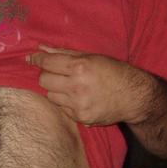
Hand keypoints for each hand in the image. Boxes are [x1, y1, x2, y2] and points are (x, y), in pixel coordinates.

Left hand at [27, 45, 157, 126]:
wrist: (135, 97)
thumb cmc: (115, 72)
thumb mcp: (92, 56)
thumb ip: (65, 53)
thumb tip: (41, 49)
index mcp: (80, 67)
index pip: (47, 63)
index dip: (37, 60)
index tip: (31, 58)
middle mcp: (77, 87)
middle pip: (43, 80)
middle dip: (47, 75)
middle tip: (57, 73)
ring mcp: (78, 105)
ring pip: (50, 96)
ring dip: (56, 90)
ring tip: (71, 86)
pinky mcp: (81, 118)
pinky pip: (62, 108)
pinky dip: (66, 102)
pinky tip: (80, 98)